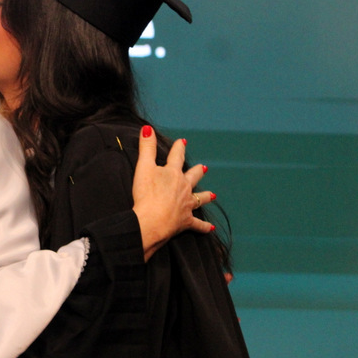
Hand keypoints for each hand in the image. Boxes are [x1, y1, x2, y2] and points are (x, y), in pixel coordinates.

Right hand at [132, 125, 215, 261]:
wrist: (152, 221)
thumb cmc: (146, 194)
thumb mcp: (143, 167)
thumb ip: (147, 148)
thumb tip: (147, 129)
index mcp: (173, 174)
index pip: (177, 157)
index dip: (179, 148)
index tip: (183, 142)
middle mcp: (183, 187)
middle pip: (193, 177)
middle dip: (197, 171)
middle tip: (204, 167)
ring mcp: (186, 204)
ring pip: (199, 198)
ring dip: (206, 196)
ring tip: (213, 195)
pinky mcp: (185, 221)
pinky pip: (198, 225)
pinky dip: (204, 227)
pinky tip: (211, 229)